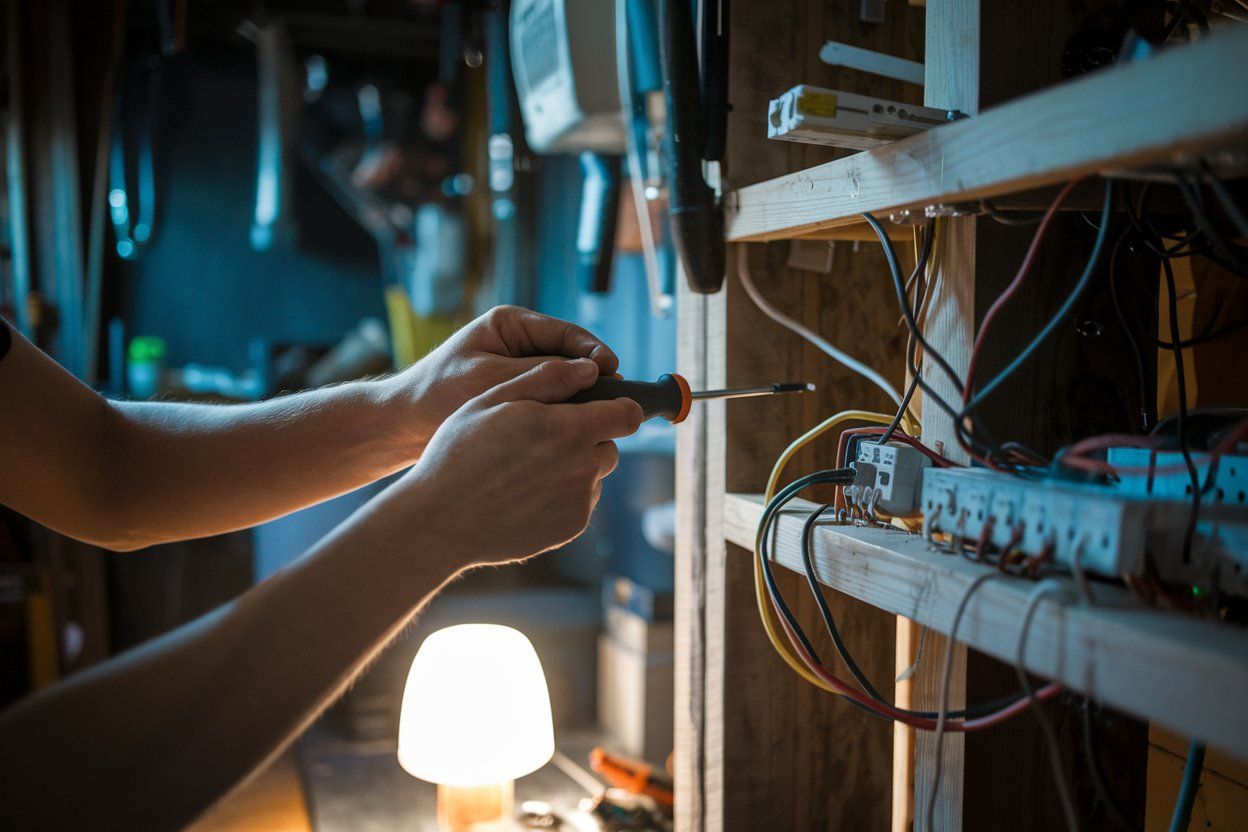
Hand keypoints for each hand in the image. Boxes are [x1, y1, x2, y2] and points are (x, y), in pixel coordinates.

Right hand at [379, 358, 642, 569]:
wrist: (441, 520)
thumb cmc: (460, 453)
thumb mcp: (494, 399)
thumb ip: (547, 378)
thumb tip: (590, 368)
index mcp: (569, 429)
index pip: (627, 415)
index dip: (618, 407)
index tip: (602, 407)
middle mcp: (583, 467)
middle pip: (609, 445)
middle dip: (586, 438)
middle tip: (542, 440)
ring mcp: (580, 501)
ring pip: (593, 474)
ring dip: (574, 468)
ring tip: (528, 470)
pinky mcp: (571, 527)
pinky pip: (579, 502)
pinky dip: (562, 496)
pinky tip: (525, 494)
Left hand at [384, 306, 618, 453]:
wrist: (402, 427)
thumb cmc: (438, 397)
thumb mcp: (493, 380)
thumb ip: (542, 374)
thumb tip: (593, 372)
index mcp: (510, 325)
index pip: (567, 334)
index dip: (594, 353)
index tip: (613, 371)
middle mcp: (518, 343)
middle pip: (570, 358)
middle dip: (591, 379)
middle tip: (613, 401)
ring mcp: (519, 369)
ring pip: (563, 383)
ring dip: (578, 399)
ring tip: (597, 418)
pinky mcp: (517, 395)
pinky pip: (550, 401)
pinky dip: (562, 414)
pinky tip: (574, 430)